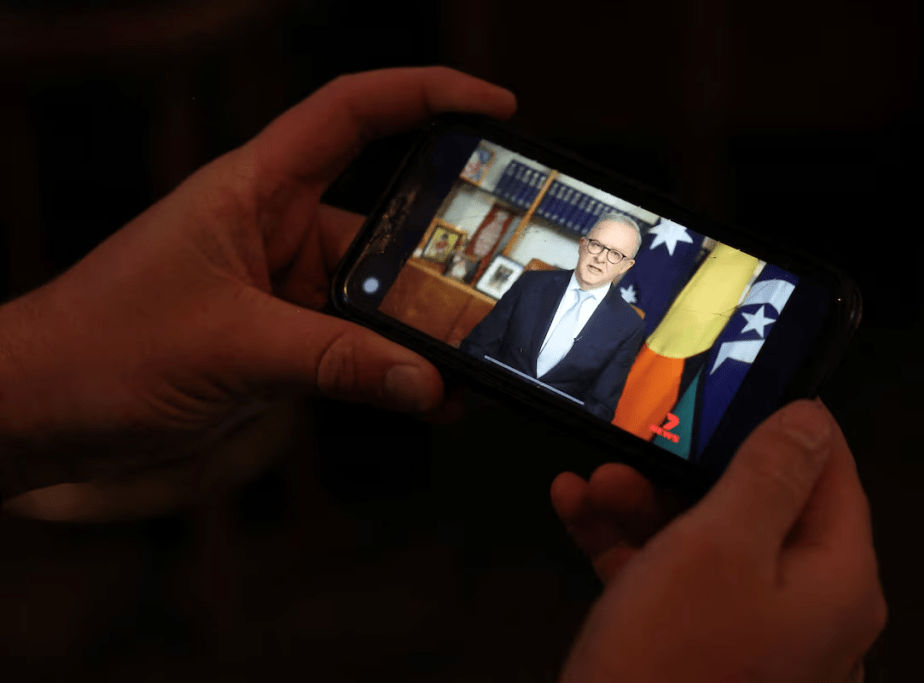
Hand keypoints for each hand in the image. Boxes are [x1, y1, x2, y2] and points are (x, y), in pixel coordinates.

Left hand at [0, 67, 515, 519]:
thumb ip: (336, 362)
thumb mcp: (231, 347)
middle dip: (445, 250)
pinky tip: (430, 396)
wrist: (38, 411)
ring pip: (374, 296)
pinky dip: (391, 369)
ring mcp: (279, 290)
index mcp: (254, 190)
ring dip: (421, 328)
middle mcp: (273, 230)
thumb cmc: (100, 350)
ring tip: (475, 357)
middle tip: (504, 278)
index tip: (494, 110)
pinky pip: (354, 346)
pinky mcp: (278, 341)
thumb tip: (426, 380)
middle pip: (383, 220)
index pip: (350, 114)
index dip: (425, 97)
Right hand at [550, 400, 885, 682]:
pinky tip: (572, 508)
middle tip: (637, 434)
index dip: (784, 421)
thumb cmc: (675, 651)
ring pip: (705, 541)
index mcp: (835, 578)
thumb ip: (770, 474)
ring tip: (591, 480)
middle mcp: (806, 606)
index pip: (830, 471)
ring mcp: (752, 633)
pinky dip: (627, 547)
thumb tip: (813, 416)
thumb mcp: (720, 545)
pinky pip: (672, 582)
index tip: (727, 382)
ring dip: (644, 503)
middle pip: (757, 506)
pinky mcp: (699, 651)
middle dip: (686, 467)